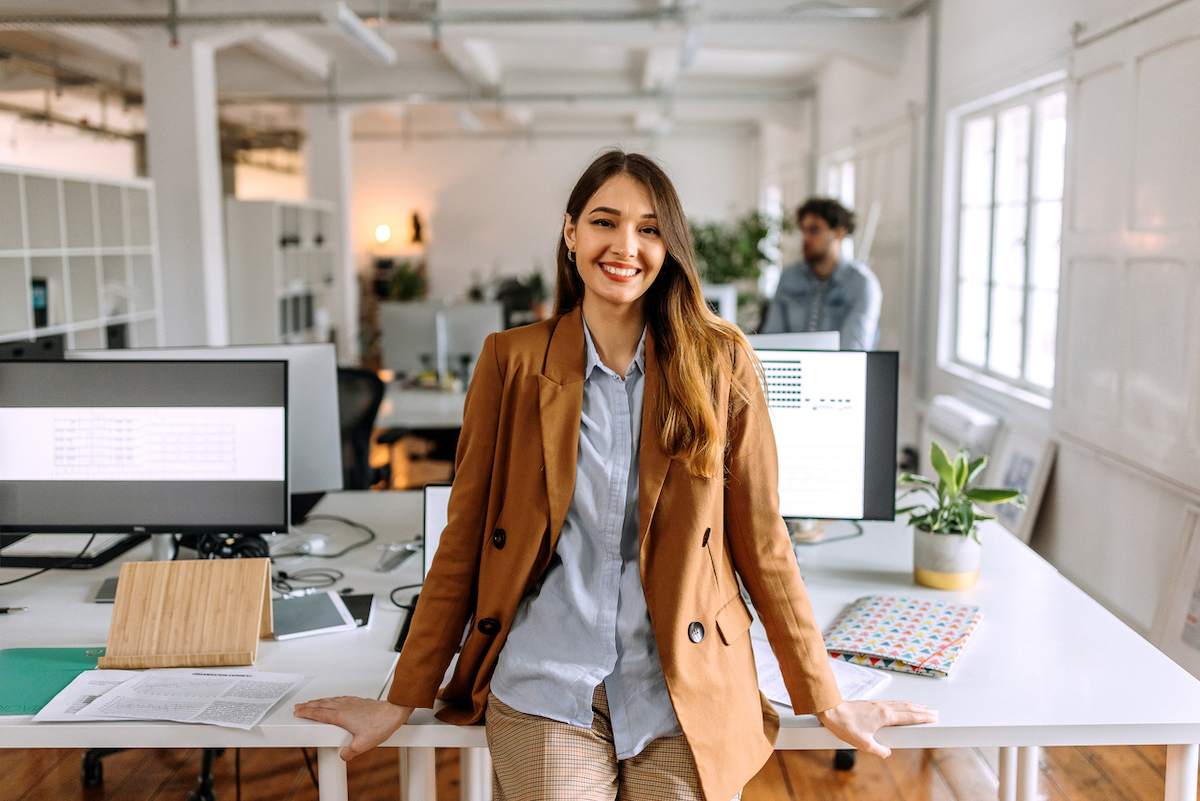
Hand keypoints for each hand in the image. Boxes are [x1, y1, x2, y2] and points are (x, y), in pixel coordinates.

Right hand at [293, 696, 413, 760]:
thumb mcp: (362, 744)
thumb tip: (343, 755)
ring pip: (330, 700)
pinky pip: (340, 698)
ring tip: (312, 702)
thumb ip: (349, 752)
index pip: (318, 713)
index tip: (298, 712)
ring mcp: (351, 702)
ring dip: (319, 701)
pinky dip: (332, 699)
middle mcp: (344, 707)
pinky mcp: (359, 701)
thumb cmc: (380, 725)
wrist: (394, 712)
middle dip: (309, 705)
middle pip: (321, 704)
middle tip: (299, 706)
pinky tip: (334, 700)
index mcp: (341, 716)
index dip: (306, 713)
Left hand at [815, 700, 936, 757]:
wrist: (831, 711)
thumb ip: (879, 750)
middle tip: (934, 711)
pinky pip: (892, 702)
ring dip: (913, 705)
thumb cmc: (845, 725)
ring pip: (900, 703)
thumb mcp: (863, 744)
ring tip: (921, 707)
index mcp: (885, 716)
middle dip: (922, 710)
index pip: (909, 716)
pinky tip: (900, 705)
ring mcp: (877, 704)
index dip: (923, 717)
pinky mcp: (871, 703)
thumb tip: (887, 753)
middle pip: (908, 707)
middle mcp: (883, 707)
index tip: (934, 717)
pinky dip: (901, 703)